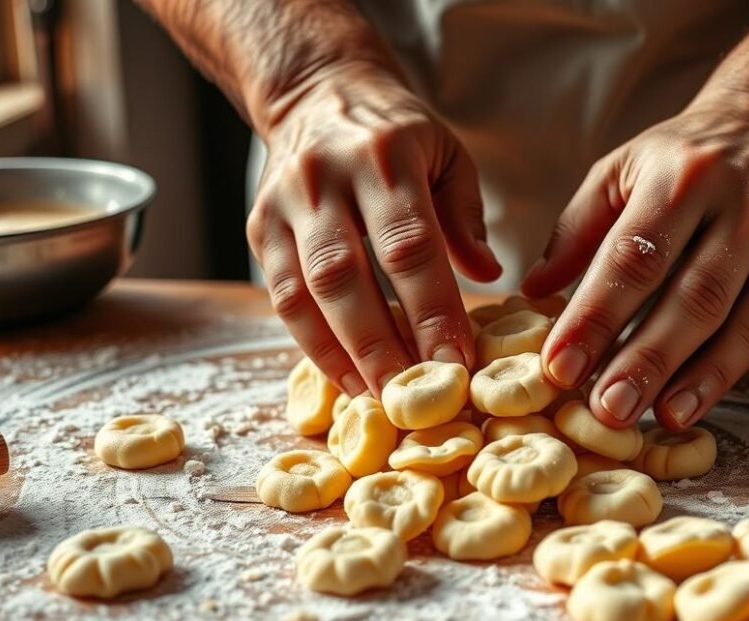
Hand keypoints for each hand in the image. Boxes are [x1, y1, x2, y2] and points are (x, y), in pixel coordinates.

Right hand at [247, 62, 500, 395]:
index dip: (431, 309)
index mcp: (384, 157)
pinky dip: (312, 344)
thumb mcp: (447, 154)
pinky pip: (281, 297)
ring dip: (341, 354)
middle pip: (348, 276)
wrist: (318, 93)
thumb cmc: (397, 134)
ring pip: (305, 292)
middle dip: (381, 345)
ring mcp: (284, 204)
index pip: (409, 245)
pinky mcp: (259, 228)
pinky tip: (345, 378)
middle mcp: (325, 179)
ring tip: (377, 399)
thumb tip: (488, 275)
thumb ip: (465, 215)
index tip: (457, 362)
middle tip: (412, 398)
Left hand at [522, 95, 748, 429]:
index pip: (632, 257)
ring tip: (643, 418)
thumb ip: (576, 231)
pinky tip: (684, 409)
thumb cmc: (680, 157)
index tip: (559, 365)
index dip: (594, 315)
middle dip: (641, 358)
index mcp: (679, 177)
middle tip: (603, 409)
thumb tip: (534, 291)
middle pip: (686, 295)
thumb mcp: (619, 170)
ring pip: (728, 320)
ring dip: (683, 378)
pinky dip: (720, 375)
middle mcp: (735, 207)